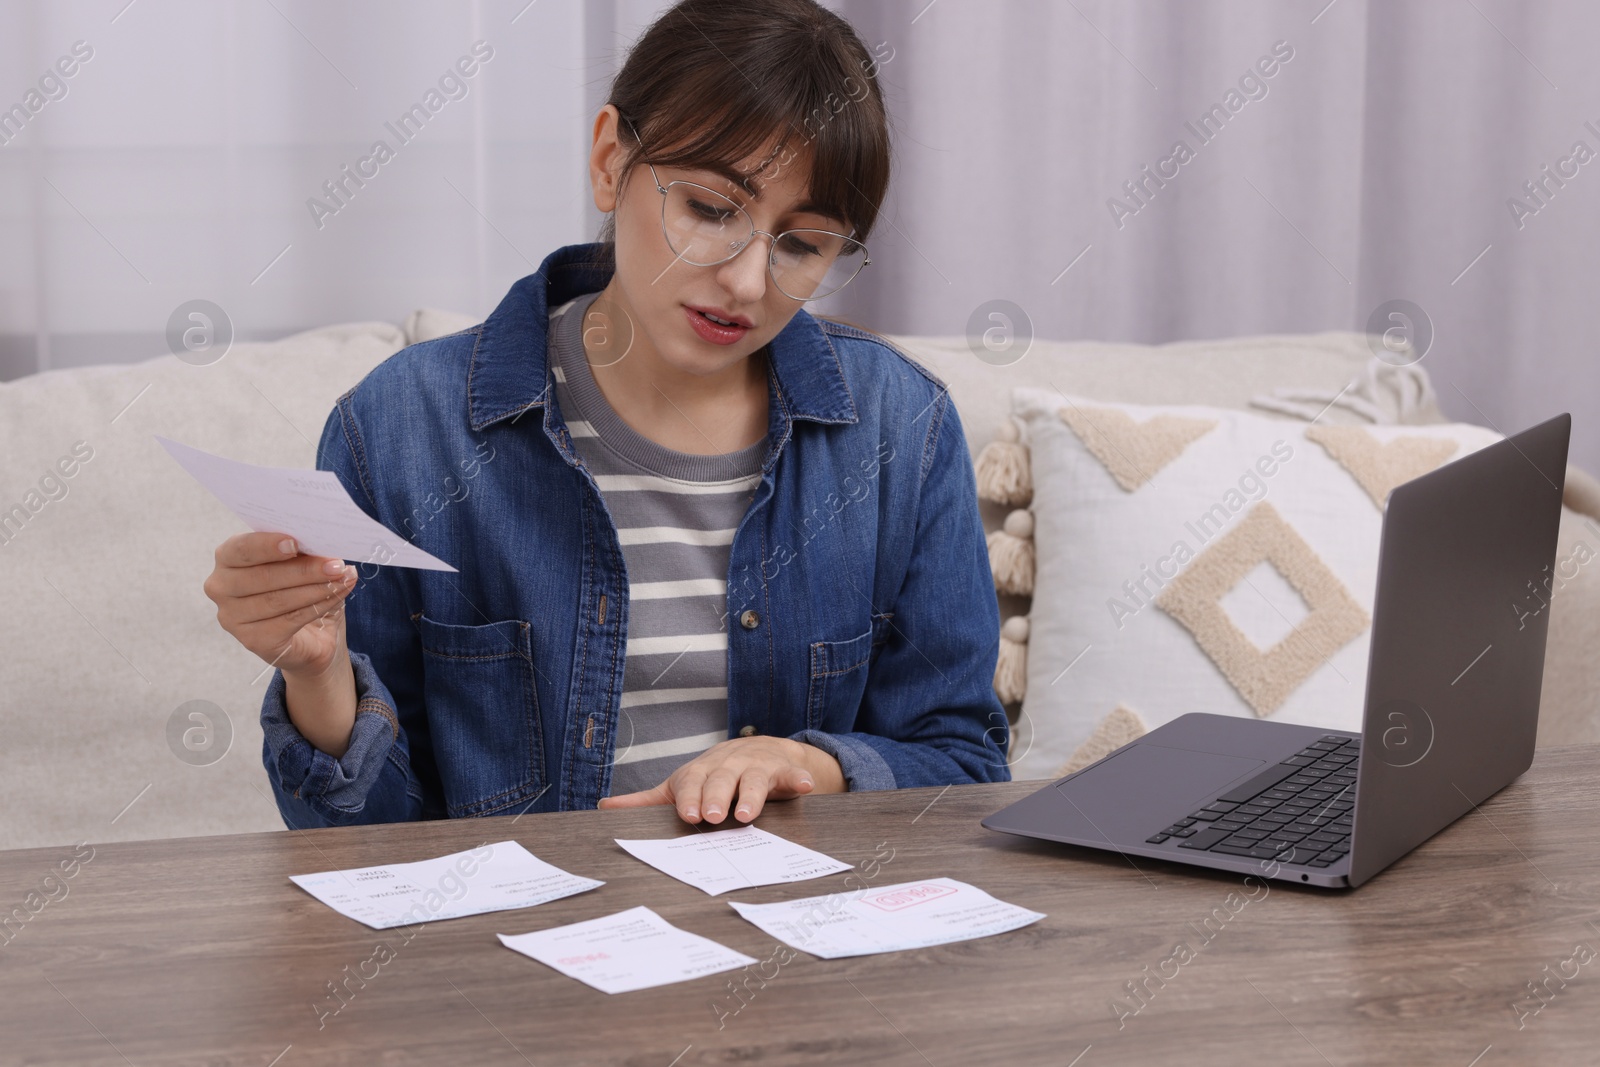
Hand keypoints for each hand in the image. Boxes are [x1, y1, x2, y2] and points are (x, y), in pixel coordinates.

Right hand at [204, 531, 356, 676]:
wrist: (311, 635)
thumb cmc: (300, 588)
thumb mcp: (302, 564)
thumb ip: (304, 553)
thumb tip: (326, 550)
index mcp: (228, 558)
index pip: (241, 548)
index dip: (267, 545)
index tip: (294, 543)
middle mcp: (221, 587)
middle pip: (263, 576)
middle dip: (304, 570)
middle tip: (336, 565)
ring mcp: (232, 616)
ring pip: (277, 599)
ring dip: (316, 588)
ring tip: (342, 579)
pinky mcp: (252, 640)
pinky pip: (289, 620)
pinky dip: (317, 606)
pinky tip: (337, 596)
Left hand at [597, 736, 844, 823]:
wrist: (762, 752)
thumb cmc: (715, 776)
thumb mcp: (682, 786)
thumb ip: (648, 800)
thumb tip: (605, 807)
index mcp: (702, 771)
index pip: (692, 782)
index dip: (689, 797)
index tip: (687, 815)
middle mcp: (728, 765)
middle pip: (721, 780)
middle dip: (716, 797)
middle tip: (712, 818)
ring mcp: (757, 766)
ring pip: (753, 780)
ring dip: (751, 795)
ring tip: (748, 814)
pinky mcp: (783, 770)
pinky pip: (792, 774)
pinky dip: (798, 779)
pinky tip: (804, 787)